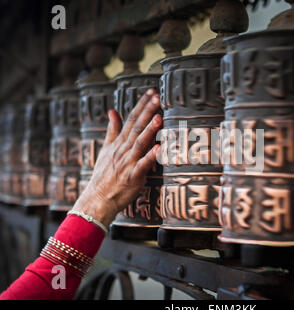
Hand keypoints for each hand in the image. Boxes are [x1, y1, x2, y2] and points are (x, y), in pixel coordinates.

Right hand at [72, 88, 161, 227]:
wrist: (98, 198)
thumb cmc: (104, 174)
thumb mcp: (106, 148)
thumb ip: (112, 129)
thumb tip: (113, 111)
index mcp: (119, 142)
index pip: (131, 118)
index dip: (142, 105)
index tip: (151, 92)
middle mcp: (123, 149)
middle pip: (136, 127)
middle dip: (148, 111)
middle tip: (158, 97)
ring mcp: (128, 162)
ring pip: (139, 143)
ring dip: (149, 130)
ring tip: (159, 117)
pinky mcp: (132, 177)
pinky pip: (142, 166)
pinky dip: (150, 157)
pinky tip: (159, 149)